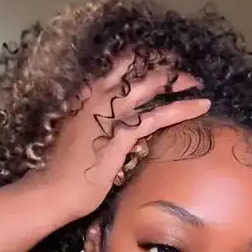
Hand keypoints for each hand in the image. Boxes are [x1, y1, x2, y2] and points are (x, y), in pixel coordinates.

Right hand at [32, 57, 210, 221]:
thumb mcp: (75, 136)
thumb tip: (110, 125)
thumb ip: (93, 124)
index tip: (153, 62)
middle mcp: (97, 98)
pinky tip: (202, 105)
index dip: (137, 62)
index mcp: (84, 96)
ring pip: (150, 87)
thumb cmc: (58, 170)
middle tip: (179, 69)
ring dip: (176, 82)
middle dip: (161, 66)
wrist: (49, 190)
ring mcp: (110, 115)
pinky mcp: (122, 136)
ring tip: (195, 82)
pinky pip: (158, 117)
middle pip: (136, 71)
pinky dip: (182, 109)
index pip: (115, 68)